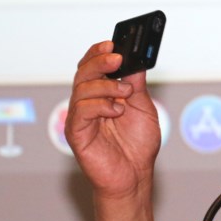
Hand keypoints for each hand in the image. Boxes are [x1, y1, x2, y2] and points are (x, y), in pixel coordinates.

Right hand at [66, 41, 161, 197]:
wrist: (134, 176)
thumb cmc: (137, 146)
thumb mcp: (144, 109)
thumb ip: (137, 85)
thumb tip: (135, 61)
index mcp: (102, 95)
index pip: (93, 67)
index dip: (99, 53)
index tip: (113, 44)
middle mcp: (88, 103)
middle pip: (83, 73)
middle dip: (99, 61)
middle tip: (116, 58)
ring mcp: (80, 117)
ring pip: (81, 88)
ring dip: (105, 85)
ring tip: (125, 93)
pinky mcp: (76, 133)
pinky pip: (81, 111)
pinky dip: (100, 106)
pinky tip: (117, 110)